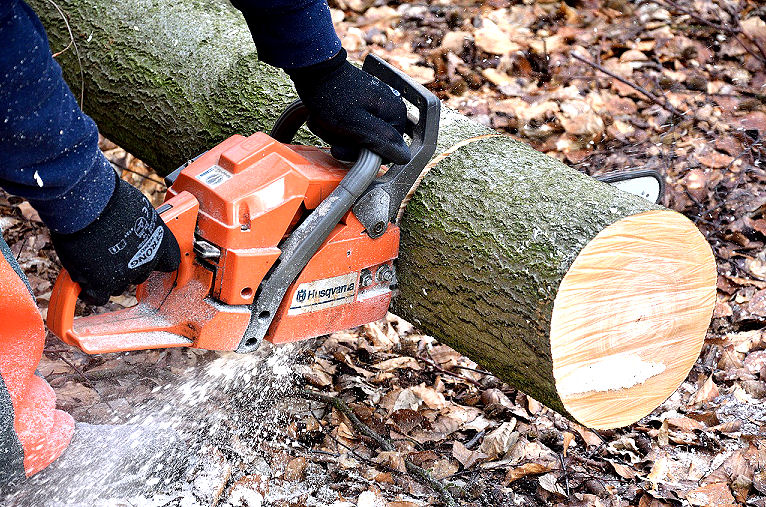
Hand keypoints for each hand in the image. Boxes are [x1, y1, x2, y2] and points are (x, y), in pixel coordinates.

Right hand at [50, 174, 180, 304]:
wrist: (86, 205)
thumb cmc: (108, 198)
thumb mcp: (138, 208)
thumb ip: (140, 225)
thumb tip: (134, 227)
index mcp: (161, 241)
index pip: (170, 261)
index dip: (157, 260)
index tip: (149, 258)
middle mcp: (148, 260)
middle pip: (140, 274)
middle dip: (128, 266)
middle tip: (112, 252)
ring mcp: (126, 274)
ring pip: (119, 286)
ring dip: (108, 277)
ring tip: (93, 258)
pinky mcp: (102, 283)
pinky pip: (98, 297)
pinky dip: (91, 291)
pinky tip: (85, 280)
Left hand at [287, 49, 410, 163]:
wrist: (312, 70)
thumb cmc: (331, 97)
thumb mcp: (356, 124)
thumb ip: (382, 141)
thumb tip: (405, 157)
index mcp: (395, 114)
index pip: (386, 152)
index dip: (364, 154)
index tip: (344, 146)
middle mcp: (389, 109)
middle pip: (370, 145)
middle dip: (346, 143)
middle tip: (331, 131)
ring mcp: (374, 106)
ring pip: (356, 138)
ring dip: (336, 135)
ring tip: (324, 122)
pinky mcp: (360, 105)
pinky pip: (349, 127)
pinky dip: (334, 127)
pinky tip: (324, 119)